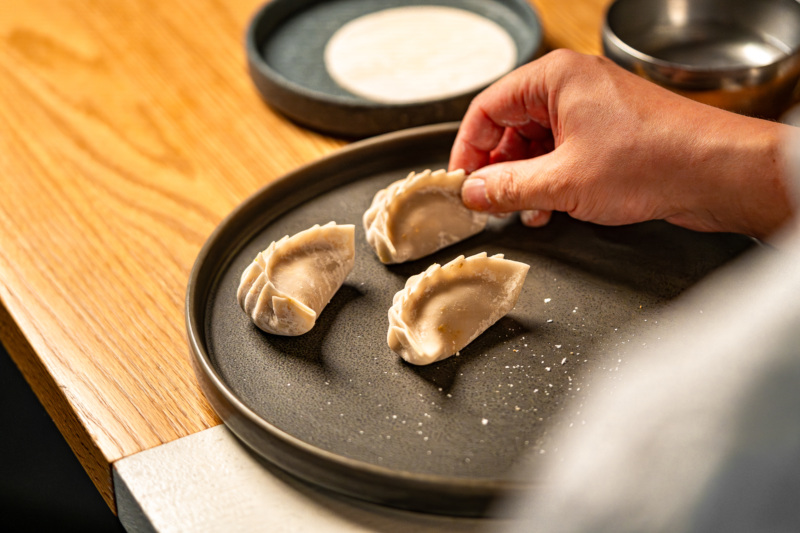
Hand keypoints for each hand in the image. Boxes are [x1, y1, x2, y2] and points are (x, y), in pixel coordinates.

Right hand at [449, 49, 794, 239]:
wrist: (717, 173)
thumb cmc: (653, 159)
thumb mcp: (562, 181)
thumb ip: (507, 187)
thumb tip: (473, 192)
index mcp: (555, 78)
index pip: (488, 108)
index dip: (467, 149)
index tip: (460, 183)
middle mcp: (572, 87)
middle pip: (510, 126)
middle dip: (497, 168)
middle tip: (488, 202)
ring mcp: (592, 110)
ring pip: (536, 143)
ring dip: (524, 180)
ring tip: (522, 210)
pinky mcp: (609, 135)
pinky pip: (562, 154)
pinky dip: (549, 181)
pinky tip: (549, 208)